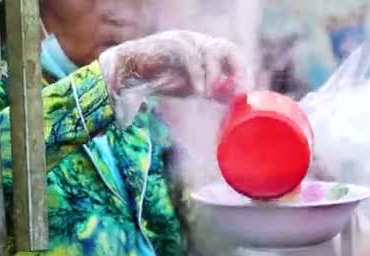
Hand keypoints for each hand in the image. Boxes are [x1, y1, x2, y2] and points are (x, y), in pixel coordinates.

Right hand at [99, 30, 252, 125]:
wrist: (124, 75)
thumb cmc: (158, 79)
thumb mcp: (191, 87)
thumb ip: (212, 90)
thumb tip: (234, 99)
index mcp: (204, 49)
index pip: (232, 54)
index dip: (242, 72)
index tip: (245, 93)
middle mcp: (196, 42)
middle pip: (227, 48)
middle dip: (238, 70)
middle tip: (239, 92)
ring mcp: (181, 41)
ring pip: (211, 50)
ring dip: (217, 74)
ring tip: (212, 94)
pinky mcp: (167, 45)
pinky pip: (189, 56)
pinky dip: (198, 74)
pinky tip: (200, 91)